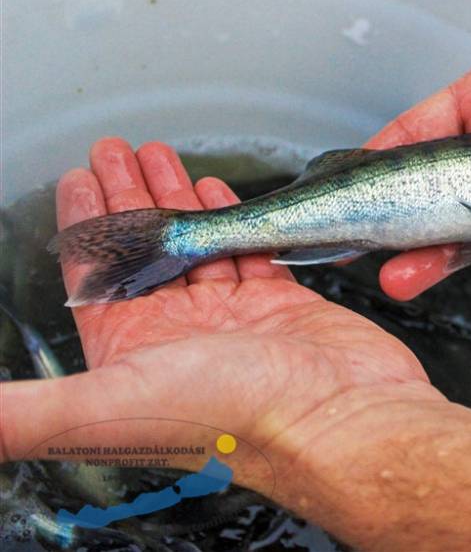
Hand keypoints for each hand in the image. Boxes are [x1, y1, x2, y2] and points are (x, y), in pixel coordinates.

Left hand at [0, 138, 442, 499]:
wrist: (338, 421)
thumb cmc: (232, 418)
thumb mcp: (110, 406)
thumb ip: (28, 411)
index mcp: (134, 352)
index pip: (97, 276)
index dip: (83, 225)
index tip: (77, 179)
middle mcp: (181, 334)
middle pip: (146, 251)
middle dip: (128, 197)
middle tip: (118, 150)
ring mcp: (235, 319)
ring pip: (197, 246)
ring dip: (178, 200)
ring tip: (164, 156)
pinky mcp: (284, 306)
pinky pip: (250, 254)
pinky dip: (234, 222)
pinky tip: (219, 193)